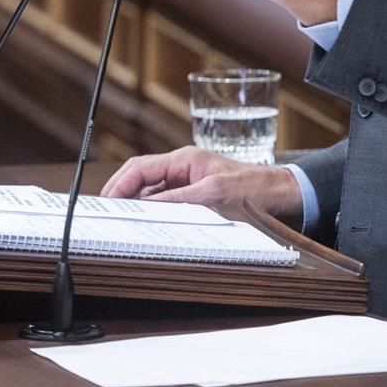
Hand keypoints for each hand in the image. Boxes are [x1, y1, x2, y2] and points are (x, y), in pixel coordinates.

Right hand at [99, 146, 303, 226]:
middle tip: (106, 215)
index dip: (119, 185)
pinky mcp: (196, 198)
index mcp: (184, 160)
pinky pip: (167, 205)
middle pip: (141, 179)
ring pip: (152, 193)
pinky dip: (154, 214)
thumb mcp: (215, 194)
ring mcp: (189, 184)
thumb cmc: (255, 188)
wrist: (282, 195)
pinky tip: (149, 227)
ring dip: (137, 207)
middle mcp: (183, 169)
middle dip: (121, 194)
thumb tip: (147, 207)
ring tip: (122, 223)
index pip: (140, 168)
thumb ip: (179, 199)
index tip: (105, 203)